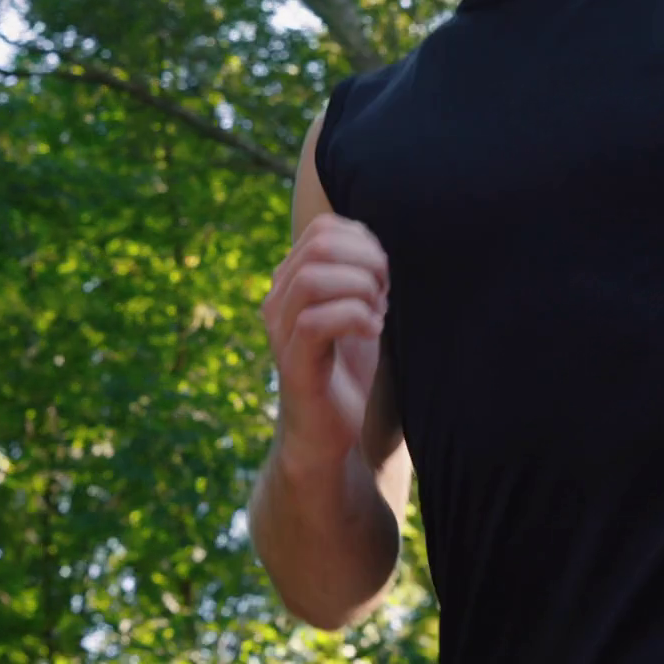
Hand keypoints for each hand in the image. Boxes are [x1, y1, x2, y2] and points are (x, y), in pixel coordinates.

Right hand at [260, 214, 389, 474]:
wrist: (335, 434)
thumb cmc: (352, 369)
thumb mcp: (360, 309)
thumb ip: (361, 274)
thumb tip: (378, 246)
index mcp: (293, 281)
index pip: (323, 229)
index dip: (363, 241)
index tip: (384, 274)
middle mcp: (279, 301)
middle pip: (317, 245)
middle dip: (365, 261)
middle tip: (385, 293)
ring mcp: (281, 332)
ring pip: (311, 279)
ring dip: (359, 289)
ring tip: (377, 313)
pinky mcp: (293, 364)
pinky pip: (314, 322)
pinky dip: (354, 319)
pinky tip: (372, 332)